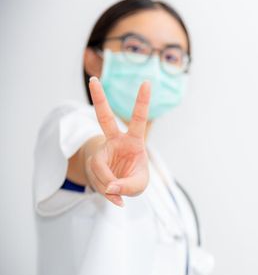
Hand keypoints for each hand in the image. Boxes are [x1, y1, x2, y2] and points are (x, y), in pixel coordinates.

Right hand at [85, 76, 150, 206]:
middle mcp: (116, 141)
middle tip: (94, 79)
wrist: (117, 186)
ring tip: (118, 192)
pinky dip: (107, 191)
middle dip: (99, 99)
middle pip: (104, 118)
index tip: (147, 82)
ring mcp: (102, 151)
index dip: (142, 101)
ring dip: (110, 185)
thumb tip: (110, 187)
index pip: (139, 119)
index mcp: (134, 141)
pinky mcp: (93, 163)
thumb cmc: (133, 179)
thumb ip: (128, 186)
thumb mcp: (139, 185)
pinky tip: (113, 195)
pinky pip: (98, 180)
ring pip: (101, 167)